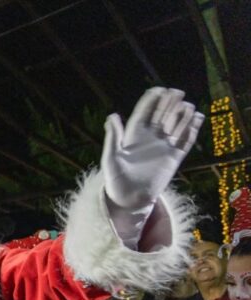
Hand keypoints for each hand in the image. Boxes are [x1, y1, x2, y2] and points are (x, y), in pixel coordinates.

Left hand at [103, 87, 203, 209]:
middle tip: (177, 92)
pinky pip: (185, 141)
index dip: (151, 101)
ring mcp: (163, 147)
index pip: (144, 113)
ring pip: (175, 126)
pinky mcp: (173, 157)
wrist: (129, 199)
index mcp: (133, 135)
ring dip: (182, 115)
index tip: (159, 89)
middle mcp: (150, 138)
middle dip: (169, 103)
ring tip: (188, 105)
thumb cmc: (115, 179)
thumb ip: (113, 137)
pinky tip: (197, 119)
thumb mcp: (111, 158)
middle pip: (161, 115)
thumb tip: (112, 116)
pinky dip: (192, 130)